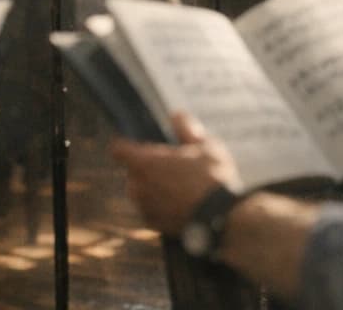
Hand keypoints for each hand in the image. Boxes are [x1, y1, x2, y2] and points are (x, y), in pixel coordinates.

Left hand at [110, 111, 240, 234]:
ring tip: (179, 186)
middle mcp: (138, 186)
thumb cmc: (214, 179)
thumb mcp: (206, 145)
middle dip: (146, 167)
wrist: (224, 221)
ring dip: (152, 187)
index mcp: (146, 162)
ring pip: (141, 190)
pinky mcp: (153, 225)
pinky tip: (180, 203)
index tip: (141, 144)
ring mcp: (144, 207)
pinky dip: (159, 205)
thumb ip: (187, 128)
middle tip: (171, 166)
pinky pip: (150, 209)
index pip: (118, 149)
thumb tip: (175, 116)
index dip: (128, 145)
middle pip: (132, 170)